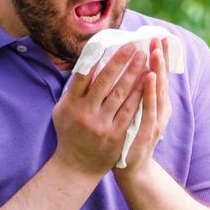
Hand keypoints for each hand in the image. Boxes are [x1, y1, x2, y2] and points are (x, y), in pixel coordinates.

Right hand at [52, 43, 147, 176]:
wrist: (77, 166)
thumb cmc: (70, 132)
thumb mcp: (62, 110)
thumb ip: (73, 89)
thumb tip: (87, 63)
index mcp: (70, 104)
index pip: (82, 76)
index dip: (96, 58)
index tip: (108, 42)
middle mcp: (85, 113)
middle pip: (104, 82)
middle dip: (119, 62)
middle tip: (132, 45)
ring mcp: (101, 125)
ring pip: (119, 94)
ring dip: (133, 74)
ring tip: (143, 57)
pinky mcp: (115, 135)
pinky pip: (130, 111)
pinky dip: (139, 94)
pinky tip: (147, 81)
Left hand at [115, 37, 172, 178]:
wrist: (132, 169)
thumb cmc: (129, 137)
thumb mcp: (134, 111)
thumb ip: (134, 93)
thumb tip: (127, 69)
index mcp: (156, 103)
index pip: (159, 74)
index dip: (160, 56)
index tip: (159, 36)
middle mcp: (160, 109)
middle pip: (161, 78)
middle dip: (160, 57)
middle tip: (158, 37)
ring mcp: (156, 119)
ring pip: (158, 90)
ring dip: (157, 69)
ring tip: (155, 50)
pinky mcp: (149, 130)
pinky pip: (149, 107)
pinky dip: (150, 91)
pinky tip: (148, 77)